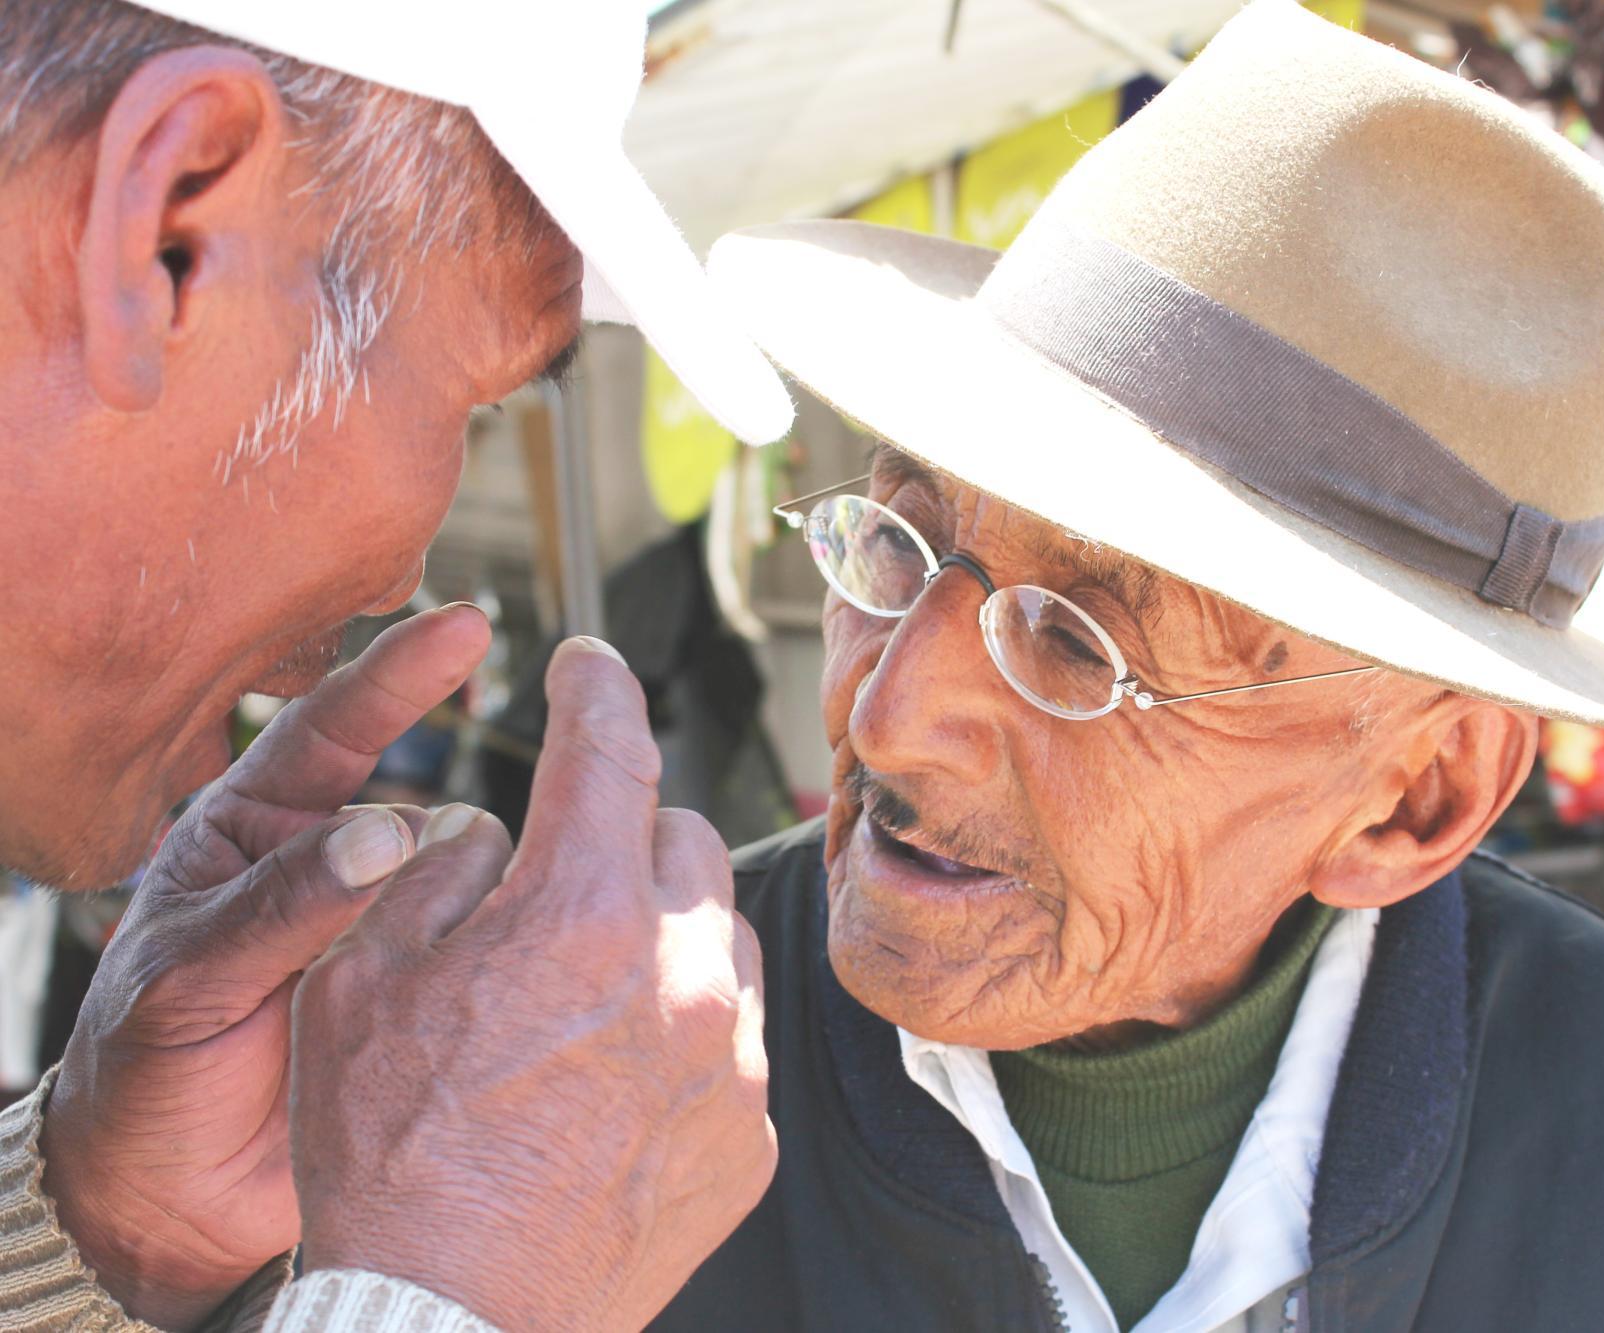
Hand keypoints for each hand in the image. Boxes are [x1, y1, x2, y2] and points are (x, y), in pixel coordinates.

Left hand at [38, 606, 492, 1329]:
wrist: (166, 1201)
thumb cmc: (143, 1075)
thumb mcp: (185, 980)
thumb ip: (279, 908)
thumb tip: (383, 839)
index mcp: (252, 836)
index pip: (332, 731)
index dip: (400, 673)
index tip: (466, 627)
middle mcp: (329, 872)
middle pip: (424, 803)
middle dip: (482, 794)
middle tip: (559, 754)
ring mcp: (382, 935)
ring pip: (465, 882)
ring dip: (500, 885)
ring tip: (535, 894)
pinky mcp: (421, 997)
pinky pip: (477, 955)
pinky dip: (513, 946)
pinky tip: (547, 947)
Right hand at [291, 637, 774, 1331]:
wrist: (450, 1321)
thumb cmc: (391, 1158)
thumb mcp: (361, 986)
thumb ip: (434, 876)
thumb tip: (486, 831)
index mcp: (581, 915)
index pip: (608, 749)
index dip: (595, 687)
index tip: (588, 664)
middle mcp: (681, 973)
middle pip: (680, 839)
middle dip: (622, 840)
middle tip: (559, 887)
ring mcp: (731, 1058)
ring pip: (720, 935)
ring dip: (664, 935)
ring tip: (586, 997)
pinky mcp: (750, 1132)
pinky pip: (735, 1038)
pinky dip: (686, 1033)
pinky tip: (616, 1083)